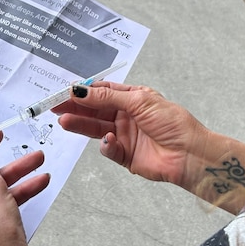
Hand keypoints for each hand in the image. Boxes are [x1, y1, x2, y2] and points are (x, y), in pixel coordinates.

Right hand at [54, 82, 209, 189]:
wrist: (190, 154)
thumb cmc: (173, 123)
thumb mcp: (139, 101)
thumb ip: (107, 97)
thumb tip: (82, 90)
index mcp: (133, 98)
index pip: (102, 91)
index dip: (84, 91)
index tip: (65, 90)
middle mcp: (127, 115)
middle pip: (95, 110)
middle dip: (75, 107)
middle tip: (55, 106)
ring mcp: (125, 135)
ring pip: (96, 128)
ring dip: (80, 124)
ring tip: (64, 121)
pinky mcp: (125, 155)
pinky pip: (108, 149)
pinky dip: (106, 145)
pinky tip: (109, 140)